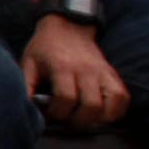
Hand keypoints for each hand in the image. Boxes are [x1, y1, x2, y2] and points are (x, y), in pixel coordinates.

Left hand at [21, 14, 127, 129]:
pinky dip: (115, 112)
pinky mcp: (113, 75)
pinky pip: (123, 98)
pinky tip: (100, 114)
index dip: (57, 113)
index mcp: (63, 66)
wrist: (67, 27)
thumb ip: (26, 86)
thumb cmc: (44, 49)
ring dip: (98, 119)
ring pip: (112, 103)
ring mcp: (103, 72)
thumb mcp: (28, 63)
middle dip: (78, 121)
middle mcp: (87, 70)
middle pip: (91, 105)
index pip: (66, 98)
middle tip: (67, 120)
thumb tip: (27, 111)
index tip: (49, 114)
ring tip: (83, 119)